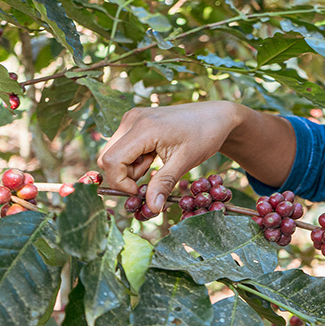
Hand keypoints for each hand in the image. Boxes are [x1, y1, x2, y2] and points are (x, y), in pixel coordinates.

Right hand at [97, 102, 242, 212]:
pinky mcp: (135, 121)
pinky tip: (154, 155)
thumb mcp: (185, 162)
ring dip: (131, 167)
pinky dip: (134, 158)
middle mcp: (132, 119)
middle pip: (108, 158)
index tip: (141, 192)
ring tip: (157, 162)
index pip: (112, 161)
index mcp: (143, 128)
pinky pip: (123, 146)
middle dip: (125, 176)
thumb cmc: (204, 136)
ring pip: (114, 154)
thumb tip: (151, 208)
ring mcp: (132, 118)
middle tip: (151, 177)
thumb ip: (164, 184)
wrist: (215, 117)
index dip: (121, 183)